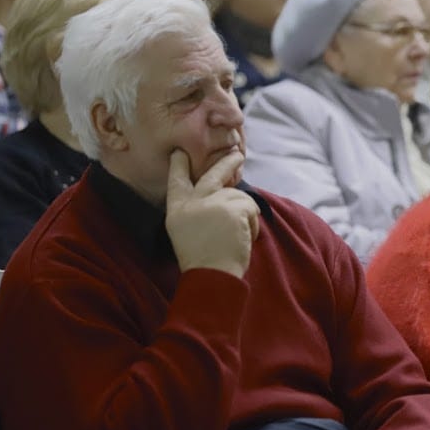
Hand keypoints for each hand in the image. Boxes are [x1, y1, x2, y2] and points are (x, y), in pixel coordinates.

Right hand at [165, 150, 259, 278]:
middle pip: (212, 176)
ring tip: (239, 236)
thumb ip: (198, 211)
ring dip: (246, 215)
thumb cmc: (203, 260)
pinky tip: (244, 239)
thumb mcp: (188, 232)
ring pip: (239, 196)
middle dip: (226, 164)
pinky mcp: (232, 208)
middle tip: (237, 155)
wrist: (211, 275)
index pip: (177, 183)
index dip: (179, 167)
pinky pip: (250, 208)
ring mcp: (212, 203)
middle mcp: (192, 203)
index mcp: (177, 211)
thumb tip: (221, 192)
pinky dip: (253, 224)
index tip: (180, 153)